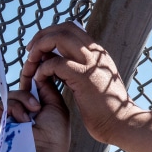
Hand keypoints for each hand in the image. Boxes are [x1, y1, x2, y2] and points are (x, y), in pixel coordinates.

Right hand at [0, 77, 70, 151]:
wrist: (43, 151)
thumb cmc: (55, 134)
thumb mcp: (57, 106)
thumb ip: (48, 88)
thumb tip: (39, 74)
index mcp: (39, 108)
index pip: (32, 87)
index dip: (34, 79)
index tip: (37, 74)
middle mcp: (24, 111)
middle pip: (22, 87)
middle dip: (30, 93)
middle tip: (38, 107)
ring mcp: (11, 116)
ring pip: (13, 94)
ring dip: (24, 101)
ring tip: (32, 117)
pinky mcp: (0, 121)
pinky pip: (5, 103)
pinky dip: (15, 109)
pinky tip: (23, 122)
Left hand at [20, 22, 134, 143]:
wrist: (122, 123)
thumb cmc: (107, 109)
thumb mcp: (92, 82)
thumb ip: (77, 70)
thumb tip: (58, 65)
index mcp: (97, 54)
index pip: (71, 29)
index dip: (51, 34)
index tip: (39, 48)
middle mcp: (95, 53)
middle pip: (64, 28)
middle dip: (42, 36)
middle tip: (30, 51)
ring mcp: (90, 63)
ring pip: (58, 38)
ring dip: (39, 48)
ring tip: (31, 63)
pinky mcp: (84, 77)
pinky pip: (55, 63)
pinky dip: (42, 69)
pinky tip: (38, 80)